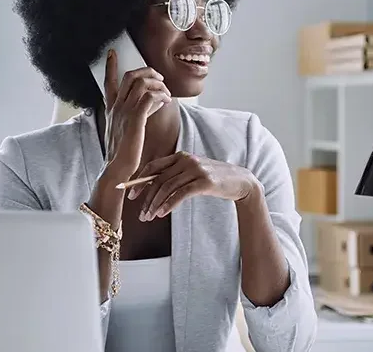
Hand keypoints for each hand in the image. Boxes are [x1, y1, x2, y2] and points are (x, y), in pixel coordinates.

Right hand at [100, 49, 171, 178]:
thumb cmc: (122, 153)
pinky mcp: (135, 119)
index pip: (108, 82)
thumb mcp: (122, 130)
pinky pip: (149, 97)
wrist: (116, 169)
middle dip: (147, 71)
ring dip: (158, 84)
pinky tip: (166, 101)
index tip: (112, 52)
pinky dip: (160, 95)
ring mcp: (125, 112)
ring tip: (166, 93)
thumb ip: (131, 115)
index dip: (110, 65)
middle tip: (159, 78)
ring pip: (141, 83)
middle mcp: (116, 107)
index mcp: (111, 109)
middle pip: (130, 76)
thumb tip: (148, 103)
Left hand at [129, 152, 260, 220]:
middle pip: (159, 179)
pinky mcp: (205, 182)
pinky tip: (162, 213)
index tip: (131, 196)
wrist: (240, 181)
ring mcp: (196, 169)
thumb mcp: (193, 172)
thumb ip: (175, 175)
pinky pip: (181, 194)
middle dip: (147, 198)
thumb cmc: (214, 179)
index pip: (153, 167)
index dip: (139, 181)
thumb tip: (152, 189)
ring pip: (168, 187)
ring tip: (150, 217)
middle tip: (141, 214)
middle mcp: (186, 159)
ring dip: (156, 204)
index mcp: (180, 156)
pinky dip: (169, 204)